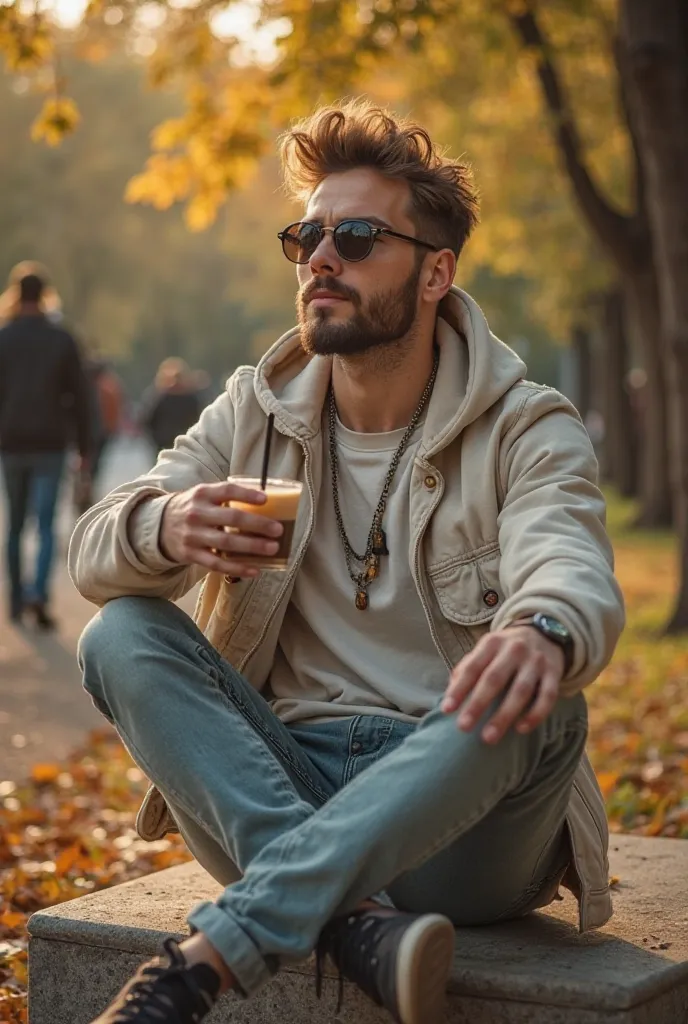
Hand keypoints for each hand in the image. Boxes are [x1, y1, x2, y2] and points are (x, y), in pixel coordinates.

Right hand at [160, 481, 282, 577]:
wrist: (159, 526)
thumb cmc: (192, 509)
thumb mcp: (204, 496)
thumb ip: (226, 497)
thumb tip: (265, 501)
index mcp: (202, 494)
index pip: (227, 491)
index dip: (246, 494)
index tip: (265, 499)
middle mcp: (197, 513)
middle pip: (231, 519)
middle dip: (257, 524)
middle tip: (278, 529)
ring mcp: (193, 535)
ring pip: (226, 543)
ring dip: (252, 547)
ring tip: (272, 548)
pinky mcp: (191, 554)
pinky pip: (217, 564)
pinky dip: (237, 568)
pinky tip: (254, 570)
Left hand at [441, 626, 564, 743]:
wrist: (545, 633)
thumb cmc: (506, 650)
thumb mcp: (486, 650)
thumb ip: (468, 668)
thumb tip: (451, 694)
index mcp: (492, 643)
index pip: (473, 667)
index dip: (459, 689)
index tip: (446, 710)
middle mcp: (514, 650)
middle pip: (494, 678)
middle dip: (478, 704)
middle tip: (463, 727)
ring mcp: (536, 661)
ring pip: (520, 690)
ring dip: (504, 716)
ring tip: (489, 737)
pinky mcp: (554, 673)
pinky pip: (547, 697)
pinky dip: (535, 714)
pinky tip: (521, 729)